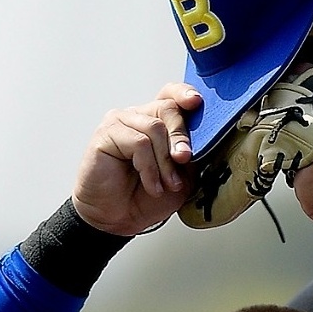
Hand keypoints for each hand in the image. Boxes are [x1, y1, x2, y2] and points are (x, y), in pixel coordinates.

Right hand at [72, 85, 200, 234]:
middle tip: (184, 161)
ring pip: (155, 128)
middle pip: (168, 109)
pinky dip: (150, 168)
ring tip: (167, 185)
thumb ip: (191, 152)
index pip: (171, 95)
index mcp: (158, 121)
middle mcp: (139, 117)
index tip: (196, 101)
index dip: (184, 94)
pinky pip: (138, 143)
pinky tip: (151, 185)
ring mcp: (120, 123)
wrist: (121, 217)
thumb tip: (207, 136)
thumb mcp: (183, 174)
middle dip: (181, 138)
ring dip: (165, 162)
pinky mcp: (106, 134)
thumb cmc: (150, 195)